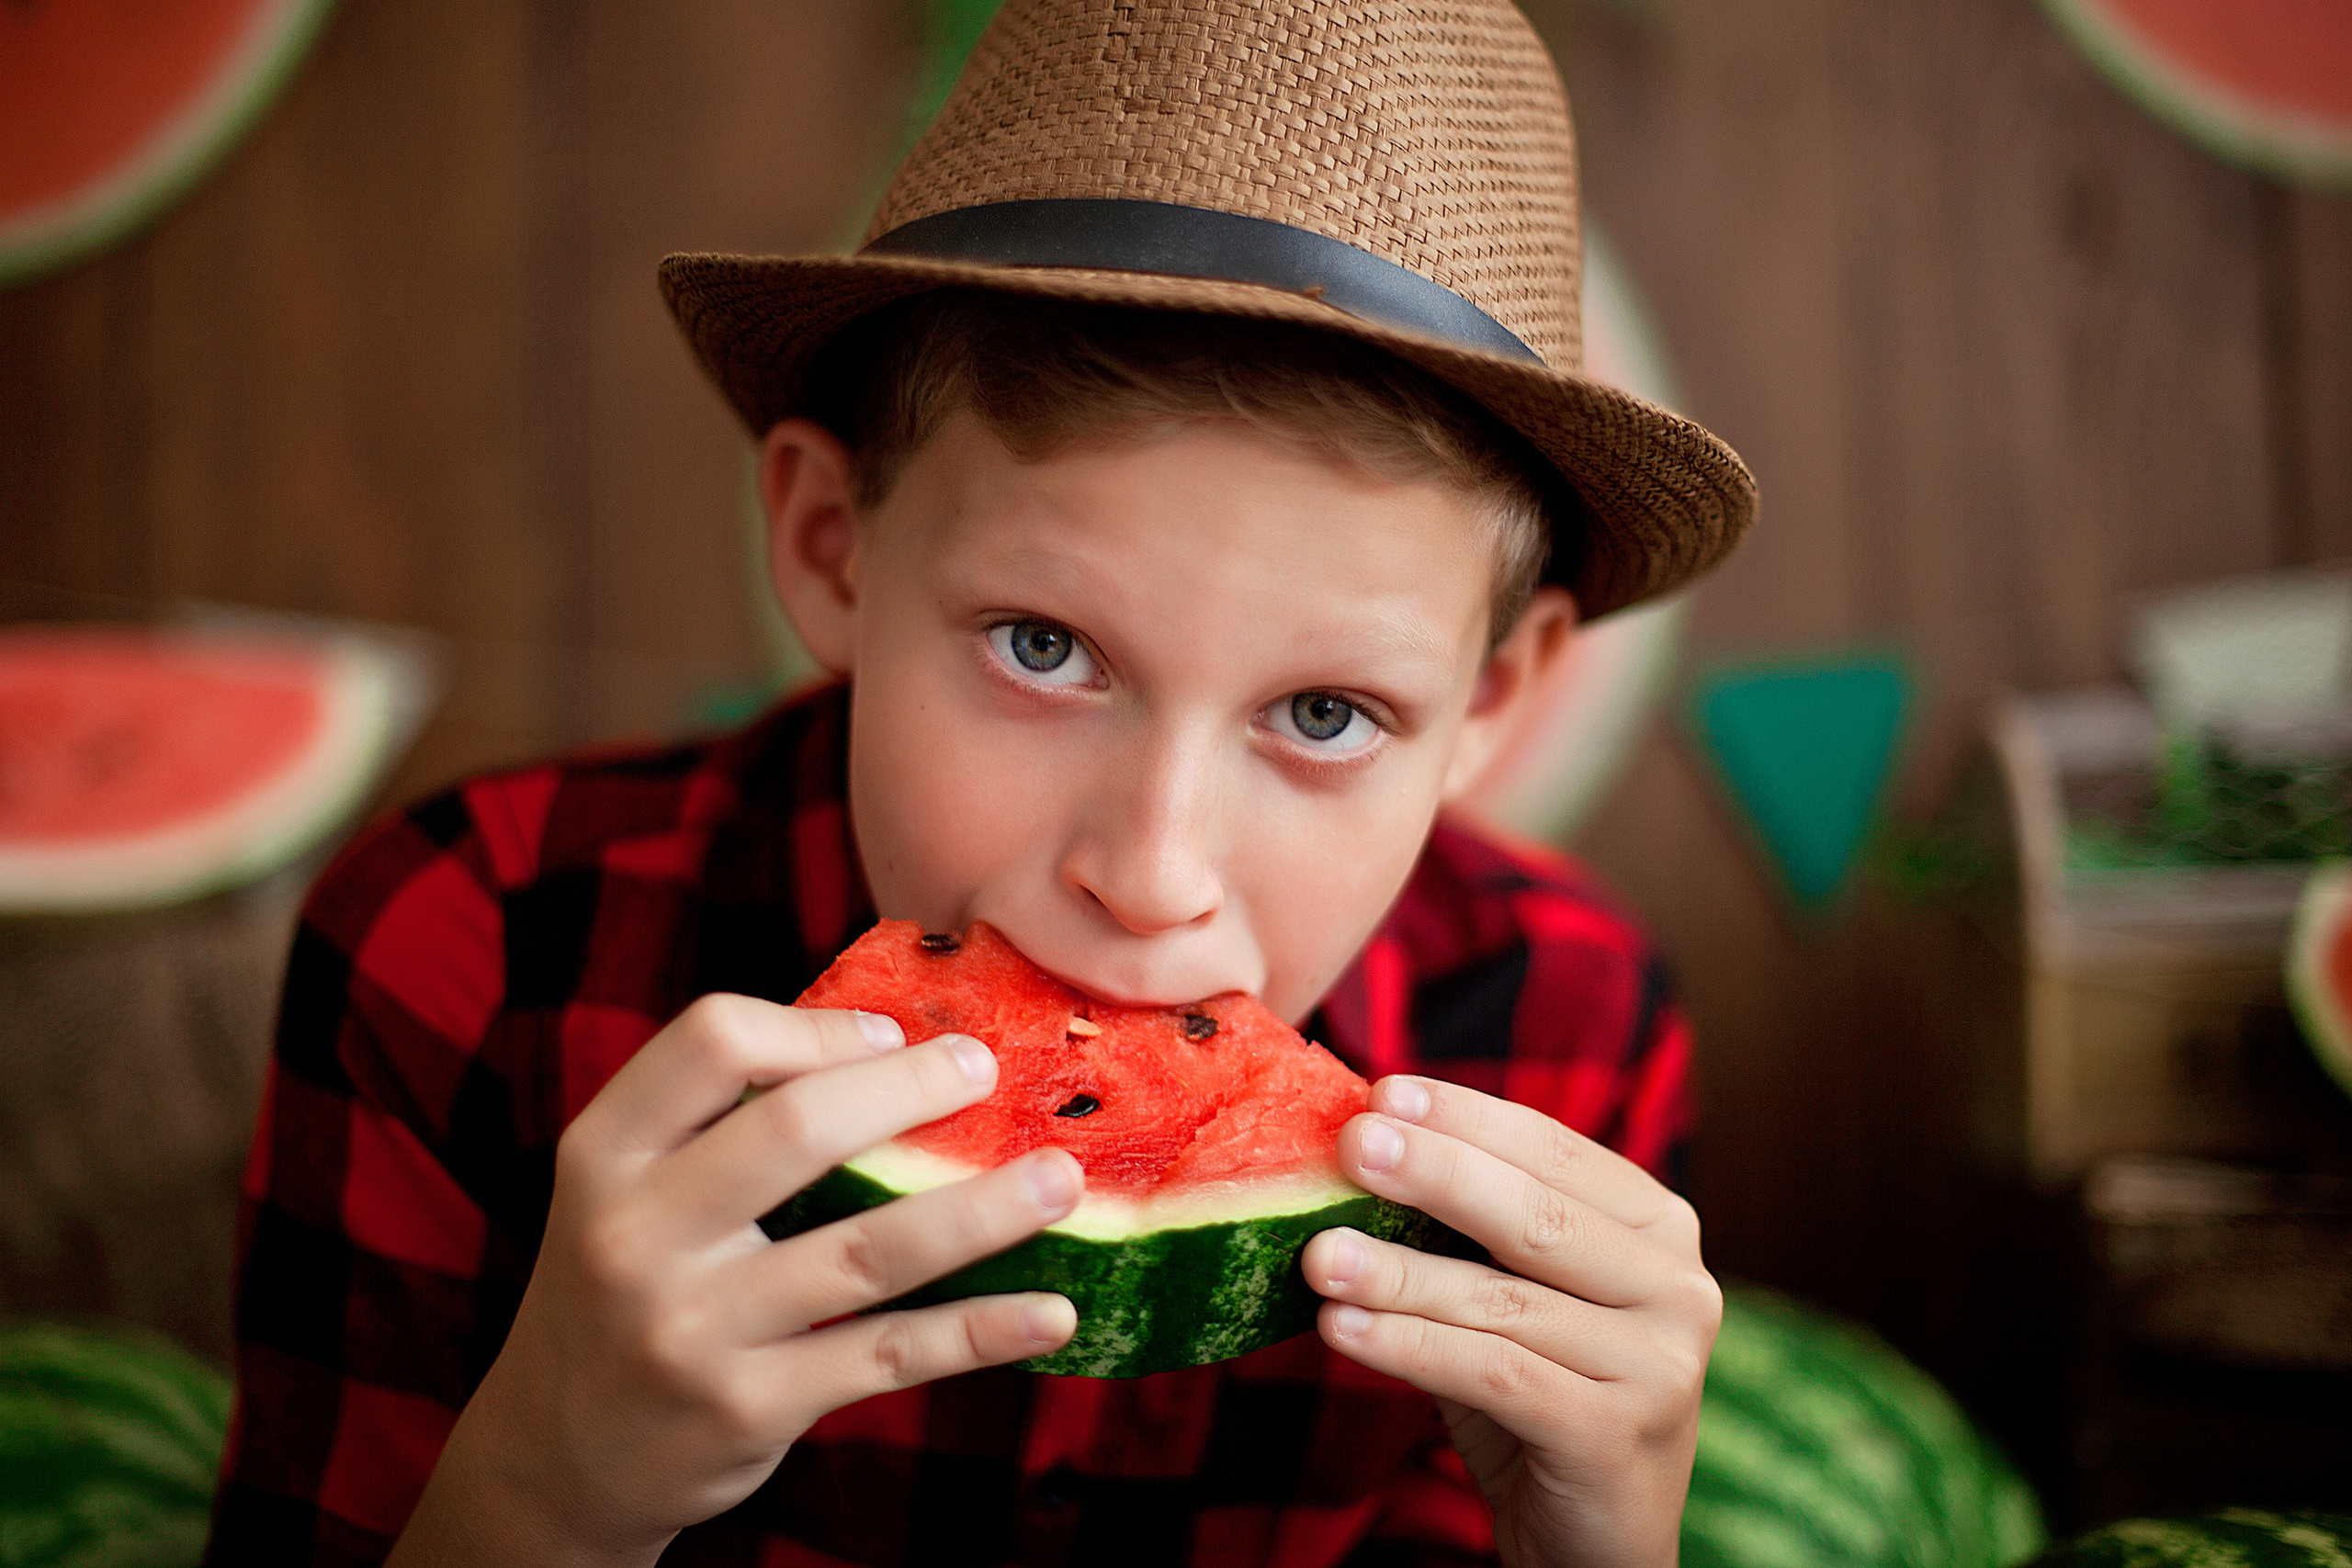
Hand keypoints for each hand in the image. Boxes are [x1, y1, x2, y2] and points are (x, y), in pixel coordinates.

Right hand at [388, 995, 1082, 1567]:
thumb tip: (896, 1041)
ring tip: (1061, 1180)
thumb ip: (724, 1117)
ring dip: (982, 1210)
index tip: (890, 1035)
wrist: (559, 1452)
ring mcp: (693, 1327)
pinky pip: (888, 1354)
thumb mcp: (629, 1186)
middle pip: (796, 1128)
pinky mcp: (749, 1405)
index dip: (815, 1026)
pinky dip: (980, 1330)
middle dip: (911, 1089)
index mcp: (605, 1153)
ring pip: (868, 1249)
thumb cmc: (631, 1281)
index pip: (712, 1040)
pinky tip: (1050, 1312)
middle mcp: (637, 1234)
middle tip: (986, 1070)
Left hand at [1302, 1076, 1718, 1567]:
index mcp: (1659, 1227)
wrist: (1594, 1538)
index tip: (1384, 1092)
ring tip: (1319, 1254)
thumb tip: (1359, 1141)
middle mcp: (1680, 1287)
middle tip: (1353, 1144)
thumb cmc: (1541, 1393)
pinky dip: (1410, 1347)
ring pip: (1503, 1302)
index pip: (1554, 1151)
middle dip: (1434, 1173)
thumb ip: (1467, 1227)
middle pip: (1535, 1217)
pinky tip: (1342, 1327)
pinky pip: (1494, 1374)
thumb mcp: (1512, 1296)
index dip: (1467, 1118)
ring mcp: (1659, 1365)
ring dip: (1398, 1273)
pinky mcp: (1617, 1436)